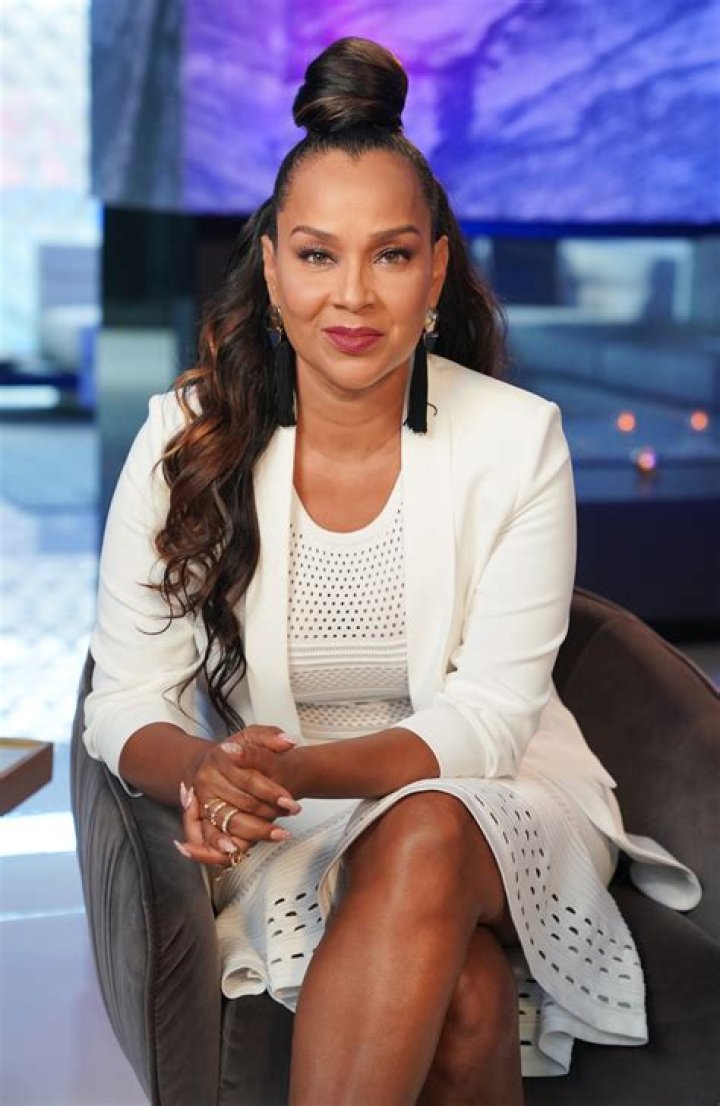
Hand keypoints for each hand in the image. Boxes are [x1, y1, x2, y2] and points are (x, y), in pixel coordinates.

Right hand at [173, 731, 300, 868]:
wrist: (216, 763)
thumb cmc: (239, 752)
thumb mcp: (253, 737)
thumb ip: (271, 737)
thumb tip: (287, 742)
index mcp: (218, 757)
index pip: (248, 780)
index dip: (270, 792)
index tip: (289, 801)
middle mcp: (206, 780)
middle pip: (241, 803)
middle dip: (269, 812)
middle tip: (290, 817)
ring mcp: (201, 801)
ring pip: (228, 824)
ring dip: (255, 832)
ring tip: (278, 834)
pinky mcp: (200, 818)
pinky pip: (210, 837)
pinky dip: (227, 847)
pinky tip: (242, 851)